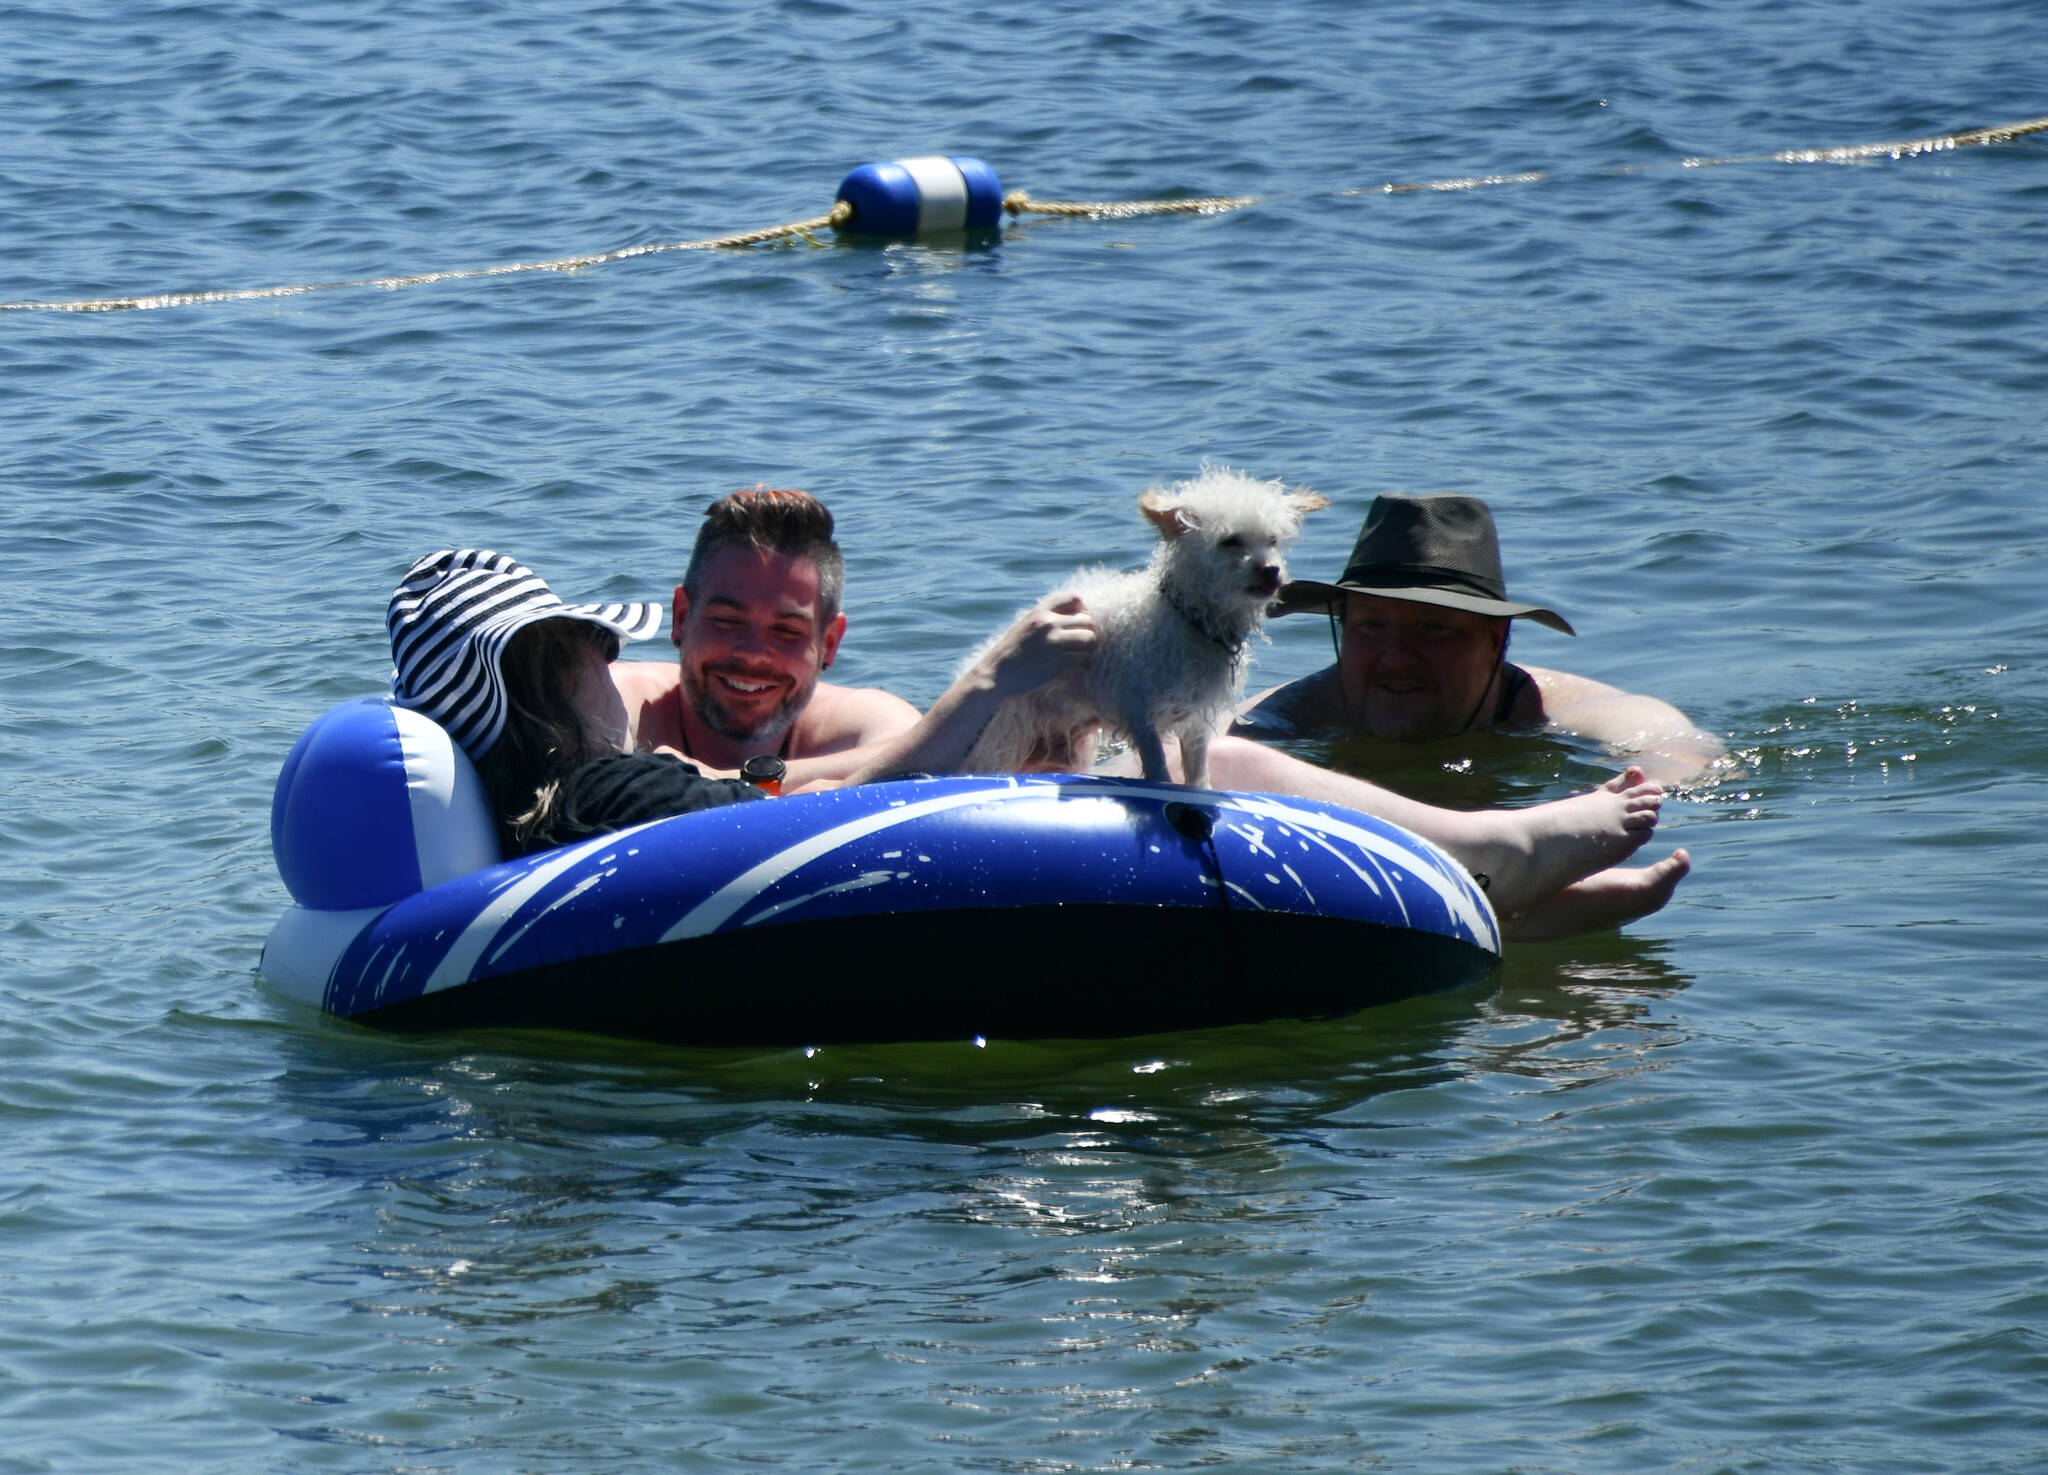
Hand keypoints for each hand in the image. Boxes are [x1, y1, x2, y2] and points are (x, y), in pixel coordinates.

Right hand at [980, 594, 1097, 698]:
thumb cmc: (1013, 651)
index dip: (1083, 610)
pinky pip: (1083, 657)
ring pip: (1089, 638)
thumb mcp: (1026, 625)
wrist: (996, 673)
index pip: (1075, 598)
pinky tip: (1076, 665)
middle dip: (1087, 631)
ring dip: (1088, 647)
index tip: (1079, 623)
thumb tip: (1076, 614)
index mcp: (1040, 612)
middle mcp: (1048, 623)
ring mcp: (1053, 642)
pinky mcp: (1057, 661)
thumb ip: (1046, 618)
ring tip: (1079, 654)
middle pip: (1087, 620)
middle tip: (1081, 644)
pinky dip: (1083, 662)